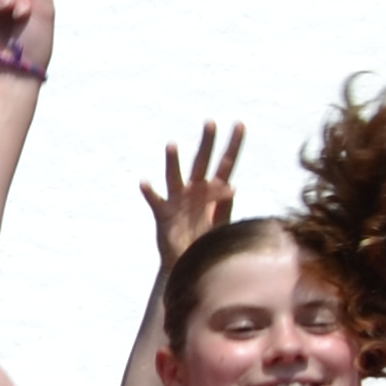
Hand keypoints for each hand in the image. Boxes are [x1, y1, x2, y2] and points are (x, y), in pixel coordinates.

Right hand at [139, 124, 240, 264]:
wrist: (187, 263)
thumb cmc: (206, 241)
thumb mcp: (221, 224)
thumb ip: (225, 205)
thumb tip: (232, 186)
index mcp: (213, 192)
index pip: (227, 164)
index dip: (234, 144)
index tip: (240, 123)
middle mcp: (195, 191)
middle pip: (202, 162)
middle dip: (207, 142)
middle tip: (210, 122)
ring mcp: (178, 201)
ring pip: (175, 176)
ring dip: (173, 161)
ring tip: (172, 145)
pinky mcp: (163, 214)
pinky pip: (155, 200)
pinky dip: (150, 191)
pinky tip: (145, 182)